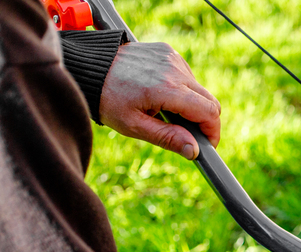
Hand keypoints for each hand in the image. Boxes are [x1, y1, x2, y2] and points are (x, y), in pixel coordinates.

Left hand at [99, 42, 220, 159]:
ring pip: (199, 89)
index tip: (207, 144)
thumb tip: (193, 151)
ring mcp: (172, 58)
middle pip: (210, 101)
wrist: (88, 66)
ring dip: (192, 104)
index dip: (212, 132)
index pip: (209, 112)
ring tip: (166, 111)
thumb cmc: (107, 98)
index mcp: (167, 89)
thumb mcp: (134, 125)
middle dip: (204, 121)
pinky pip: (186, 75)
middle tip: (187, 133)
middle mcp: (174, 70)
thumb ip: (167, 138)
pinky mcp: (167, 52)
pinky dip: (181, 88)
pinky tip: (162, 93)